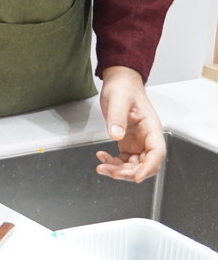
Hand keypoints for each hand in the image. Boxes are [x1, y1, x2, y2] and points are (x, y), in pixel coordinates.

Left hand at [95, 66, 165, 182]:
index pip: (156, 153)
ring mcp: (138, 141)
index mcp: (151, 128)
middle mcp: (147, 137)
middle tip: (111, 172)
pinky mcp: (128, 142)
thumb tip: (116, 135)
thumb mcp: (118, 100)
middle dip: (130, 172)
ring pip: (134, 164)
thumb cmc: (124, 88)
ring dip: (120, 170)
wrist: (119, 82)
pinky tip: (102, 157)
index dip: (148, 167)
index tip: (137, 177)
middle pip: (146, 163)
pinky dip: (114, 162)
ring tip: (102, 167)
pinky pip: (124, 159)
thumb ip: (117, 117)